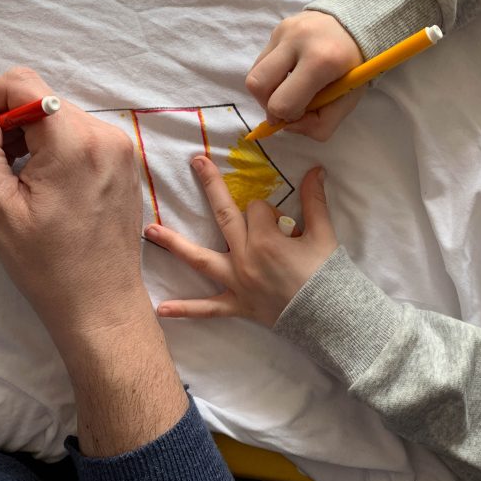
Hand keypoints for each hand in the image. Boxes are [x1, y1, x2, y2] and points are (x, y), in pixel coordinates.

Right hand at [0, 67, 149, 341]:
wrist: (101, 304)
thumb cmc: (47, 266)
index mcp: (75, 142)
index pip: (22, 83)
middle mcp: (105, 134)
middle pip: (40, 98)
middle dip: (5, 122)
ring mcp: (120, 146)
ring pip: (58, 115)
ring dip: (28, 136)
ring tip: (13, 179)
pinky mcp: (124, 160)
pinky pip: (78, 133)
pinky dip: (52, 146)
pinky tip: (41, 184)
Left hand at [148, 156, 336, 326]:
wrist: (331, 318)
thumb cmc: (328, 275)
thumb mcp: (324, 234)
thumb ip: (315, 200)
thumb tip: (316, 170)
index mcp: (267, 238)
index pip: (259, 209)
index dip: (270, 211)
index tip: (283, 223)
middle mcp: (245, 257)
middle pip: (223, 215)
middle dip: (210, 186)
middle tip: (195, 162)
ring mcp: (237, 282)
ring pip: (200, 260)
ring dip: (174, 244)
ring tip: (149, 230)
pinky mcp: (237, 304)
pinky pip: (208, 308)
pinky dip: (185, 309)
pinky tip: (160, 310)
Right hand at [246, 11, 364, 140]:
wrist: (361, 22)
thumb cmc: (354, 67)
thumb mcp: (347, 102)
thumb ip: (319, 125)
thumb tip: (287, 125)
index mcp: (321, 61)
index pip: (282, 103)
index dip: (288, 117)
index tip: (302, 112)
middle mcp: (297, 41)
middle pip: (257, 85)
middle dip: (266, 104)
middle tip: (285, 105)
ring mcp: (284, 31)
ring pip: (254, 73)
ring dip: (266, 90)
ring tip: (287, 88)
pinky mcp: (278, 27)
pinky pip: (261, 60)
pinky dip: (271, 74)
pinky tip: (290, 71)